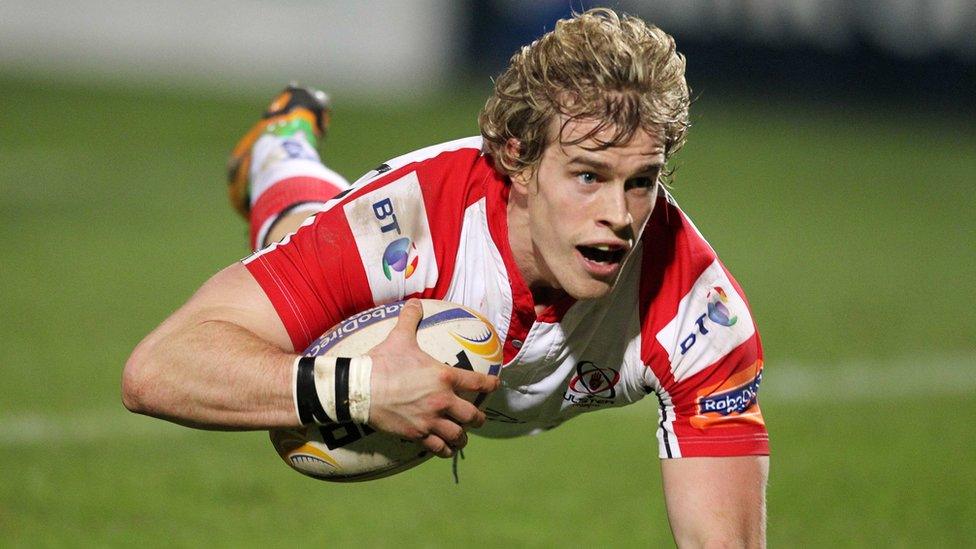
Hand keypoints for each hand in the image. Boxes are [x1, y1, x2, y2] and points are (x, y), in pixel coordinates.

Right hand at [366, 299, 499, 457]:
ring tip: (461, 436)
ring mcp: (430, 420)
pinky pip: (439, 448)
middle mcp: (443, 401)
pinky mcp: (417, 435)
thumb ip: (410, 319)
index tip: (495, 385)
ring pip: (458, 436)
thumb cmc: (382, 362)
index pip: (478, 383)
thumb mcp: (399, 337)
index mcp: (444, 377)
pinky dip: (445, 449)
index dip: (490, 385)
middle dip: (478, 418)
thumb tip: (414, 302)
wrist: (360, 389)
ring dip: (462, 436)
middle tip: (477, 418)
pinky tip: (445, 447)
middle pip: (473, 415)